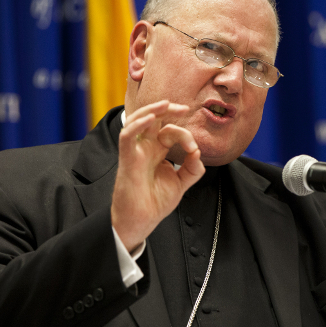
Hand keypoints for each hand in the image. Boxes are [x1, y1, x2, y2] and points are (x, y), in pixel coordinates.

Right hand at [111, 100, 205, 251]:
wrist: (141, 221)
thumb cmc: (155, 203)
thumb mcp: (180, 184)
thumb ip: (192, 169)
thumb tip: (198, 153)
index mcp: (157, 151)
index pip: (170, 131)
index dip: (185, 136)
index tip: (194, 151)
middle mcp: (145, 148)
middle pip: (153, 119)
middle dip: (168, 109)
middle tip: (184, 108)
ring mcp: (135, 152)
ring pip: (138, 121)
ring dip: (151, 110)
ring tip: (166, 104)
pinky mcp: (127, 159)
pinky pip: (127, 136)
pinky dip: (137, 125)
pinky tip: (151, 119)